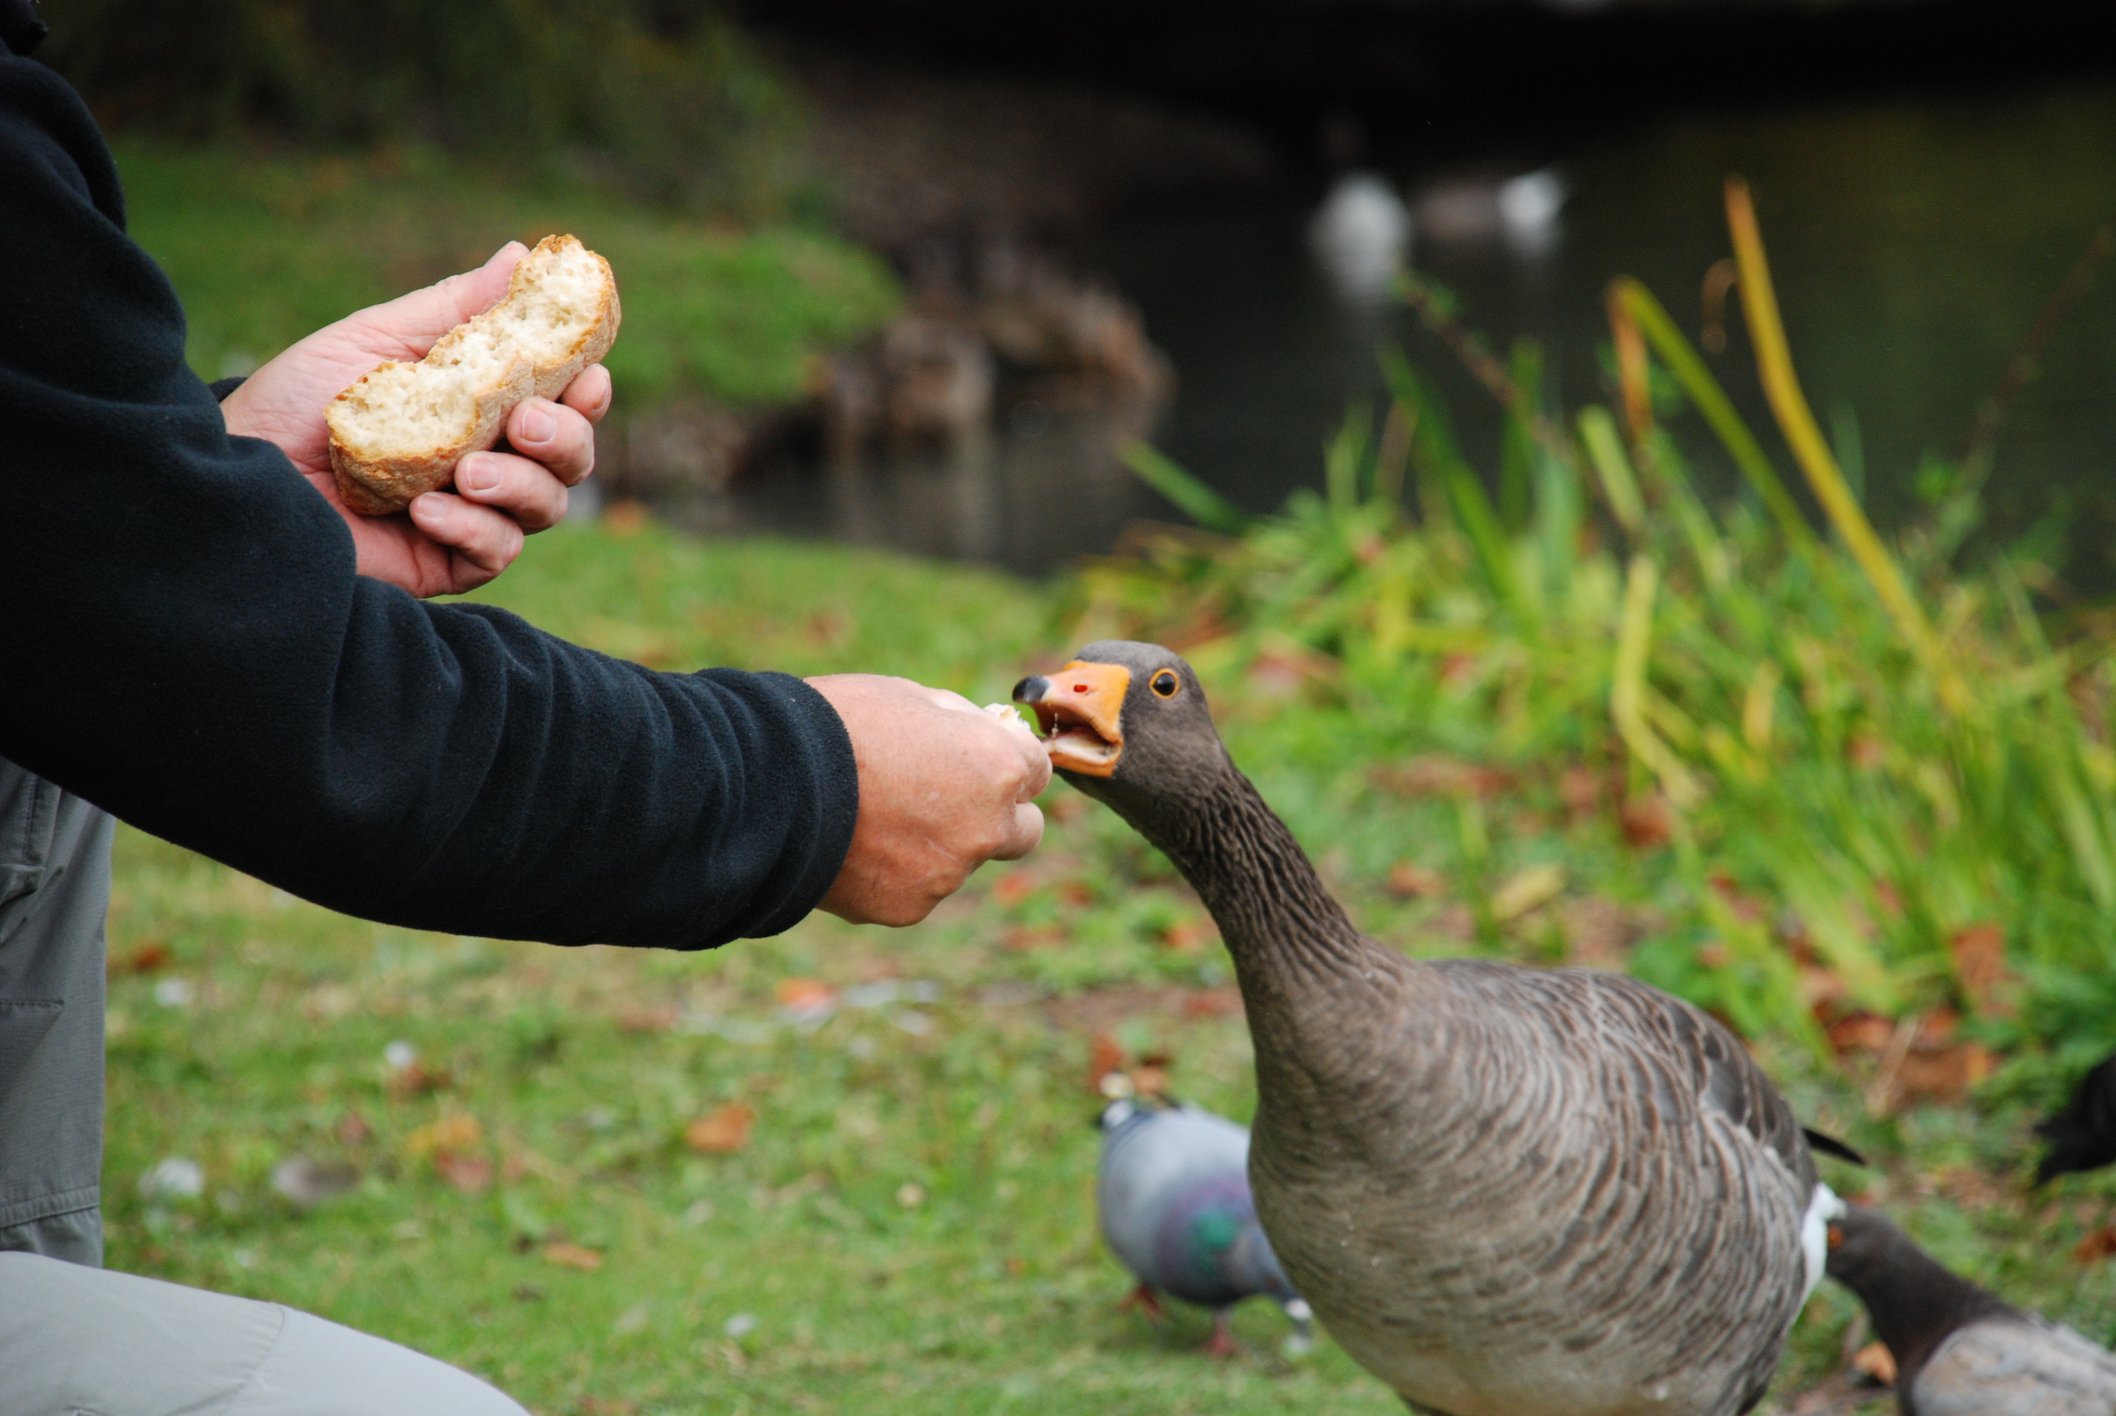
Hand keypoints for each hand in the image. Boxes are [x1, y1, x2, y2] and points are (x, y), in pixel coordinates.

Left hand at [220, 242, 611, 597]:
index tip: (588, 374)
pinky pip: (496, 552)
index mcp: (481, 406)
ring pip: (547, 506)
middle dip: (566, 437)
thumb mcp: (378, 340)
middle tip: (525, 422)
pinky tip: (427, 511)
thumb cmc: (297, 402)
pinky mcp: (446, 562)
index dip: (586, 391)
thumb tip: (522, 255)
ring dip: (522, 484)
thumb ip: (456, 308)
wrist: (236, 468)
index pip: (561, 400)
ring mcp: (470, 516)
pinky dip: (474, 529)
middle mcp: (487, 460)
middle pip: (572, 458)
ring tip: (467, 471)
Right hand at [805, 675, 1051, 925]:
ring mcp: (948, 874)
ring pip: (962, 862)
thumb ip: (963, 725)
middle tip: (950, 798)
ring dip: (938, 844)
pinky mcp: (908, 907)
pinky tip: (856, 846)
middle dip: (998, 815)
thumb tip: (989, 733)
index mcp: (998, 767)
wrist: (769, 781)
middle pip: (1026, 831)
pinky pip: (916, 889)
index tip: (976, 756)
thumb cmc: (839, 723)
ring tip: (876, 816)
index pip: (1037, 769)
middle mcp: (987, 828)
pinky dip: (896, 873)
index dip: (1005, 758)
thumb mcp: (913, 697)